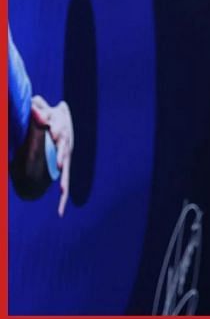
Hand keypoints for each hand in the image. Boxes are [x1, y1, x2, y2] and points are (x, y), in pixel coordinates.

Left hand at [30, 95, 73, 216]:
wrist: (64, 119)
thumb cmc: (51, 114)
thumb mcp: (44, 107)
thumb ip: (38, 107)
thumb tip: (34, 107)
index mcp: (61, 130)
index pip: (60, 130)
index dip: (56, 131)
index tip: (51, 132)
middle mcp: (66, 145)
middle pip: (65, 151)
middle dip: (62, 157)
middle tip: (59, 164)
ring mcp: (66, 157)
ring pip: (66, 170)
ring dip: (64, 179)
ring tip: (61, 191)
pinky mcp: (63, 167)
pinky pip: (64, 184)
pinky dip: (63, 198)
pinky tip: (60, 211)